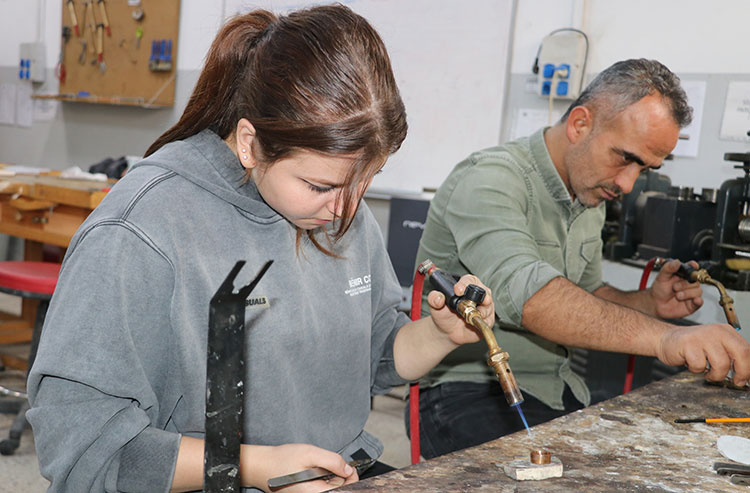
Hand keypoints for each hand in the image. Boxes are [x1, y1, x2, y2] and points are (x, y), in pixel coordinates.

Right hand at [243, 443, 357, 491]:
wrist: (262, 466)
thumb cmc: (281, 460)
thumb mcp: (309, 454)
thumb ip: (332, 461)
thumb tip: (348, 469)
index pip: (344, 491)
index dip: (352, 479)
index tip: (350, 467)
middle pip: (338, 489)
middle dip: (339, 475)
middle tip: (330, 462)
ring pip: (329, 486)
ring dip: (330, 475)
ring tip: (317, 465)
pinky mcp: (306, 492)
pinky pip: (320, 486)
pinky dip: (322, 476)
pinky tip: (313, 470)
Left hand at [427, 274, 494, 345]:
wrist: (447, 331)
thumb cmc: (444, 314)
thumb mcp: (435, 305)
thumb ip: (434, 298)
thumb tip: (438, 297)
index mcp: (466, 285)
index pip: (469, 280)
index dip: (464, 284)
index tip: (457, 290)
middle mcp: (477, 294)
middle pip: (484, 291)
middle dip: (479, 296)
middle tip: (472, 302)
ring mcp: (485, 306)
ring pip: (488, 306)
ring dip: (479, 312)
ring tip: (467, 317)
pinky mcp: (488, 319)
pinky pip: (489, 320)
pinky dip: (481, 322)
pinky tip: (472, 323)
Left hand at [650, 259, 703, 318]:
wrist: (656, 304)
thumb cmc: (659, 289)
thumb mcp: (661, 277)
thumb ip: (668, 269)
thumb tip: (677, 261)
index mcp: (682, 275)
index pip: (691, 268)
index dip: (693, 266)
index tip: (693, 265)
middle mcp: (688, 284)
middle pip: (695, 281)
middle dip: (684, 284)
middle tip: (674, 287)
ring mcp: (691, 294)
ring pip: (698, 291)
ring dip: (687, 293)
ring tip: (677, 296)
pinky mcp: (692, 304)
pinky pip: (699, 302)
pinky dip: (698, 301)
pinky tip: (695, 300)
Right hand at [657, 323, 749, 385]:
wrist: (666, 339)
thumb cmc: (692, 347)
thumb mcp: (715, 347)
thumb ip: (731, 356)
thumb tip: (746, 375)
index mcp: (726, 331)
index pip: (747, 350)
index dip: (748, 368)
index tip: (745, 379)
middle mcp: (717, 331)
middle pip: (741, 354)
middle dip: (741, 372)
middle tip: (736, 381)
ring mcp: (702, 336)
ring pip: (721, 364)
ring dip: (715, 375)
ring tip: (707, 372)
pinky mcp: (689, 344)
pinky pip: (700, 366)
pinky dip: (696, 370)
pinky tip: (691, 364)